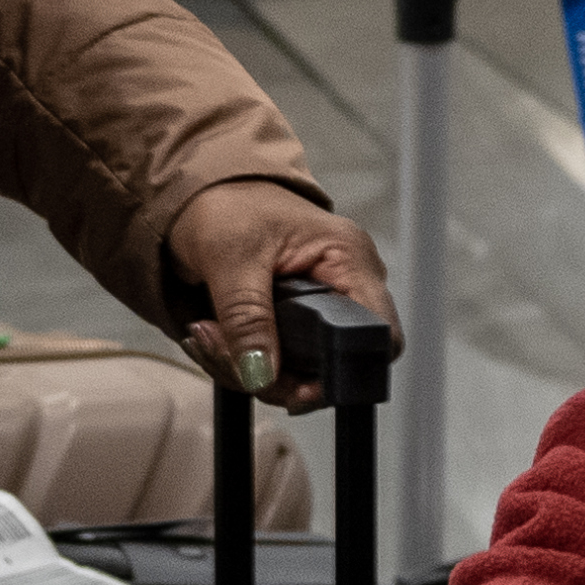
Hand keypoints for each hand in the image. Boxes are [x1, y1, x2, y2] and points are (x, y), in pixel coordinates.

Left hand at [159, 177, 388, 397]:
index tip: (295, 390)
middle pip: (334, 365)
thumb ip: (246, 316)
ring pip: (300, 372)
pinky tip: (215, 337)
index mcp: (348, 258)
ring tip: (207, 334)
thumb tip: (262, 373)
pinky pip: (279, 362)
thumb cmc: (227, 205)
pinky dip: (242, 361)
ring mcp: (322, 306)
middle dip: (274, 374)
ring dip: (245, 368)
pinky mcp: (295, 322)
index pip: (379, 334)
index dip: (345, 372)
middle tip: (225, 352)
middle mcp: (346, 285)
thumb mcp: (229, 256)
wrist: (204, 194)